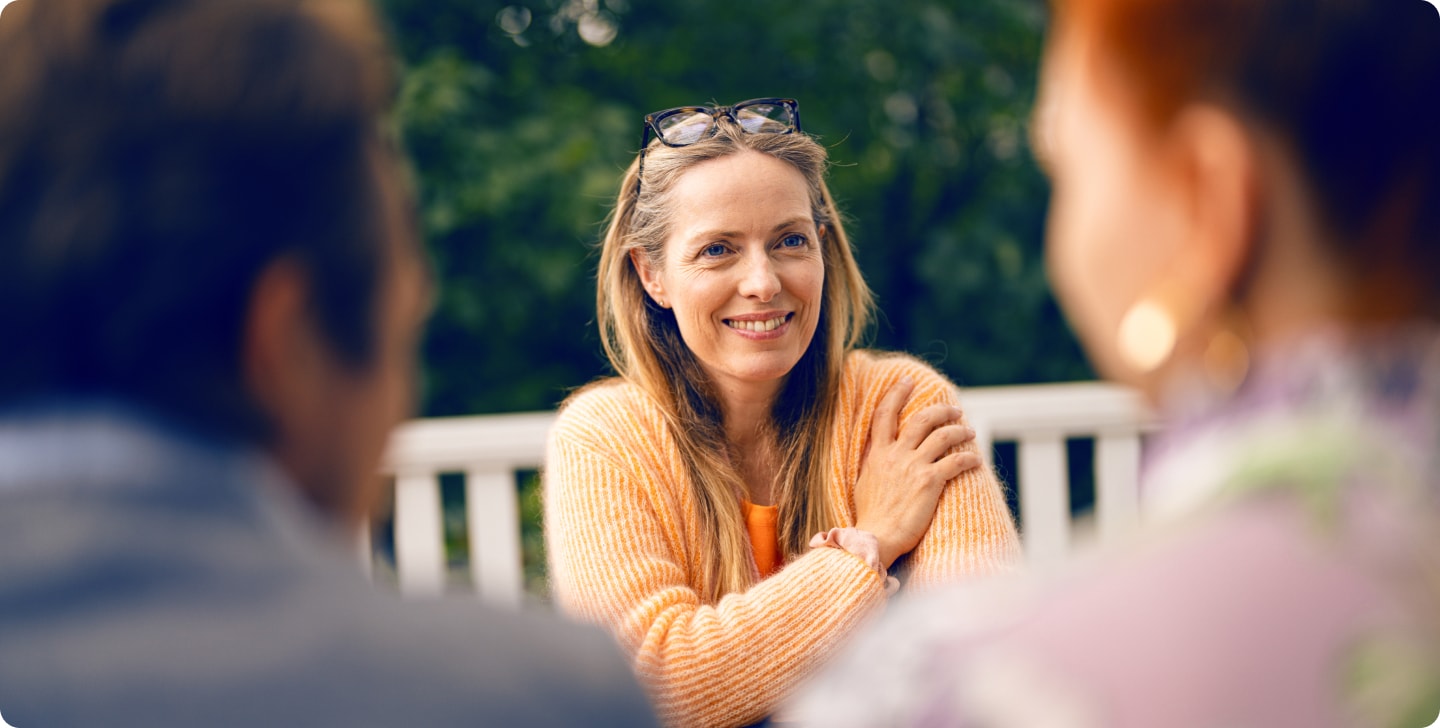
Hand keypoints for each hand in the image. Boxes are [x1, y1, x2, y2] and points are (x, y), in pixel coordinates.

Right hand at [853, 378, 979, 568]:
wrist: (876, 537)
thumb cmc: (871, 517)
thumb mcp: (864, 483)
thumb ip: (874, 465)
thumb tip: (879, 456)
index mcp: (878, 454)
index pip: (885, 414)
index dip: (896, 393)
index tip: (907, 381)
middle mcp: (896, 454)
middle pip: (921, 419)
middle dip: (941, 410)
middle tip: (954, 409)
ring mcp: (913, 466)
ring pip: (943, 436)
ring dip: (960, 430)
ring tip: (969, 431)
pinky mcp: (930, 481)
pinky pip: (956, 462)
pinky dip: (969, 458)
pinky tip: (976, 459)